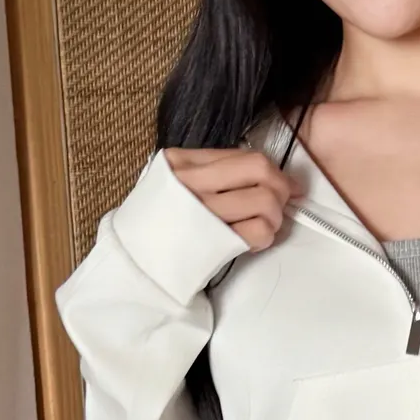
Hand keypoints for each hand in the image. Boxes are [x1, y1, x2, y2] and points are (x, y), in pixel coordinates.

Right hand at [164, 147, 301, 250]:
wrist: (133, 264)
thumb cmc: (159, 226)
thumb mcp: (176, 185)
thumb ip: (214, 173)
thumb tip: (267, 175)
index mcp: (183, 162)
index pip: (246, 156)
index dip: (275, 172)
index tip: (287, 186)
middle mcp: (192, 182)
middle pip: (260, 171)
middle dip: (281, 189)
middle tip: (281, 206)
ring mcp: (202, 212)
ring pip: (264, 201)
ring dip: (275, 218)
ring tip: (264, 228)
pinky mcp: (212, 242)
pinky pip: (258, 231)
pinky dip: (265, 237)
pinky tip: (252, 242)